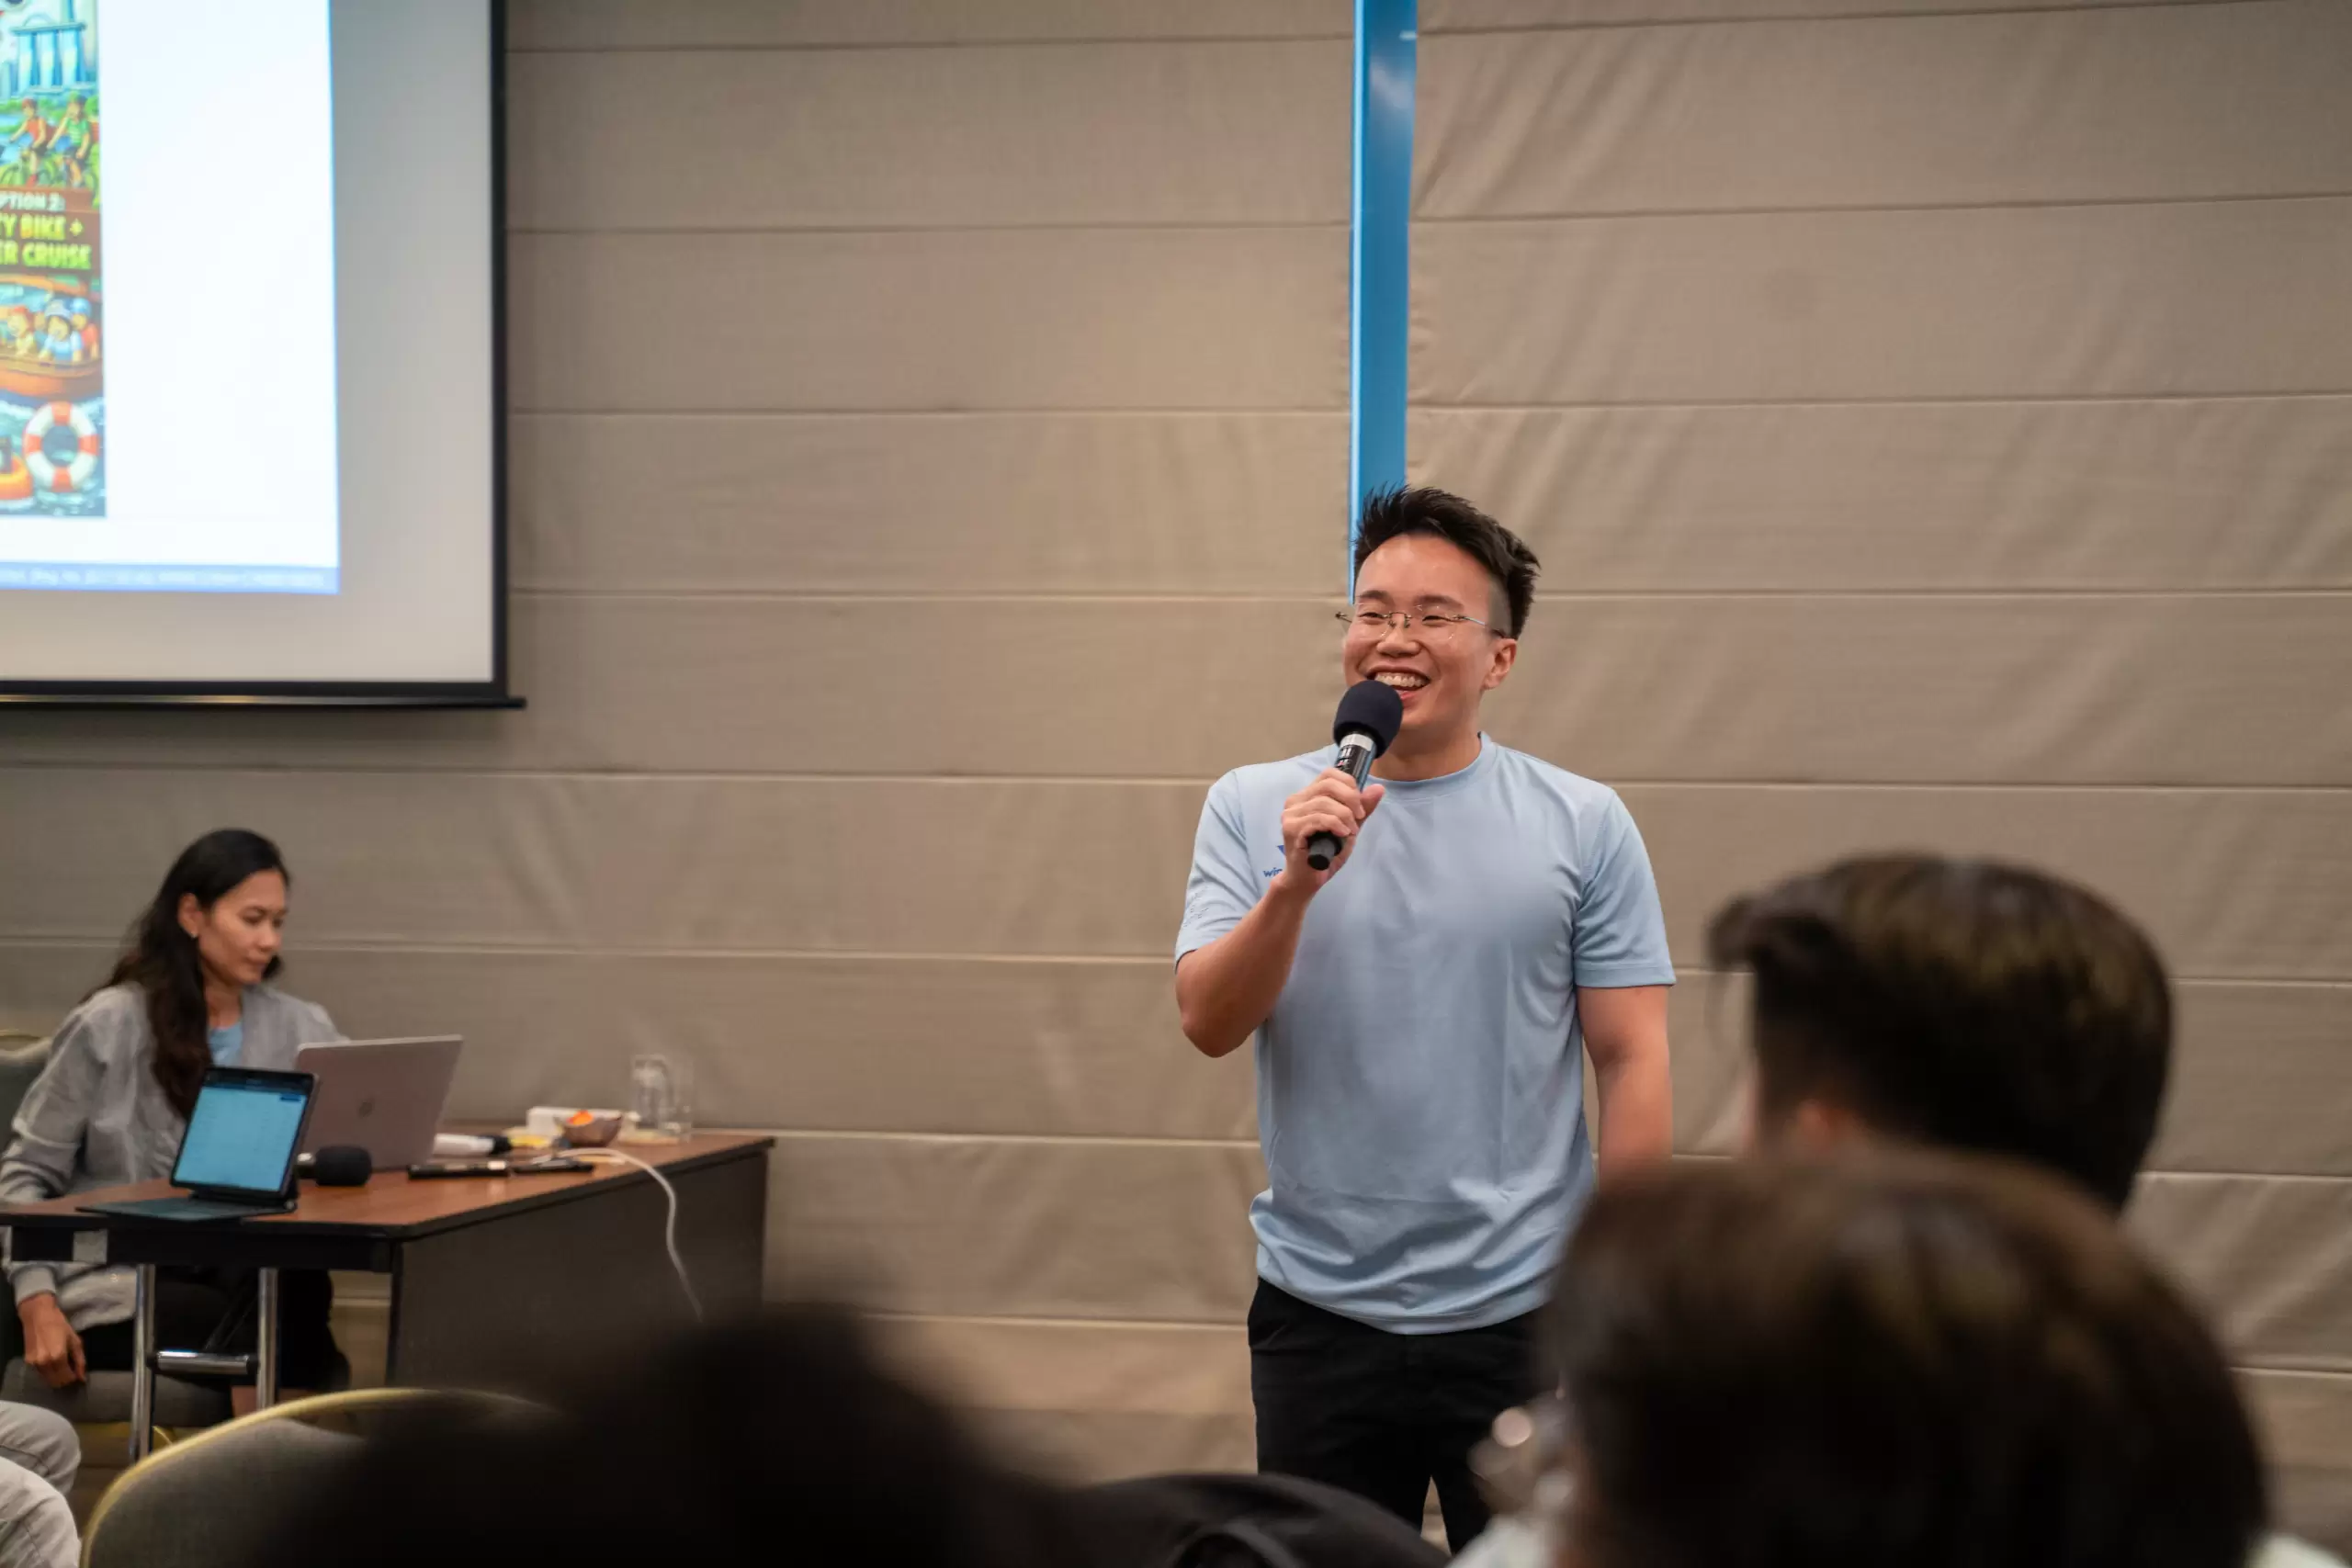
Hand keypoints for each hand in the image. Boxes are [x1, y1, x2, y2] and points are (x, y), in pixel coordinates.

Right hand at [18, 1294, 83, 1388]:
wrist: (37, 1315)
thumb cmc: (59, 1325)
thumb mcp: (74, 1340)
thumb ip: (80, 1360)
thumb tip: (82, 1377)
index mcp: (58, 1357)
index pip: (67, 1378)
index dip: (74, 1378)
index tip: (78, 1374)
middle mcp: (45, 1363)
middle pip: (56, 1382)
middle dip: (65, 1380)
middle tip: (71, 1372)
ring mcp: (34, 1363)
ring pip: (47, 1380)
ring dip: (56, 1378)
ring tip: (63, 1369)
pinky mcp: (27, 1362)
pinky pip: (40, 1373)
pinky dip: (48, 1373)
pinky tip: (53, 1364)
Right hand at [1274, 768, 1385, 895]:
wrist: (1307, 880)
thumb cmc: (1325, 854)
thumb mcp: (1349, 827)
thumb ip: (1361, 809)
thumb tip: (1378, 788)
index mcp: (1307, 796)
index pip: (1329, 774)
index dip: (1348, 784)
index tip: (1359, 805)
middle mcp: (1295, 801)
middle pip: (1328, 784)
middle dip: (1351, 799)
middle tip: (1359, 817)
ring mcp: (1290, 814)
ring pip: (1324, 802)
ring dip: (1345, 816)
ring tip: (1350, 832)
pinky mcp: (1291, 829)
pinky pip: (1318, 818)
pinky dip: (1335, 824)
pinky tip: (1342, 834)